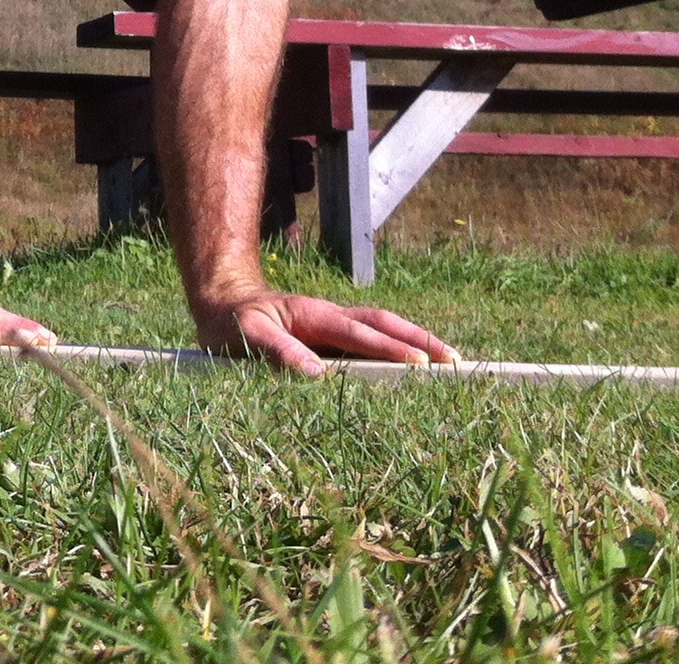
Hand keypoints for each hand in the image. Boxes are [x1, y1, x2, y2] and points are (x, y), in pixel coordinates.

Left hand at [196, 291, 458, 376]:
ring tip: (451, 362)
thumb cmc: (232, 323)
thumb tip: (317, 374)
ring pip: (383, 330)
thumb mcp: (247, 335)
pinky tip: (418, 368)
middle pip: (384, 324)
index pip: (359, 333)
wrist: (222, 304)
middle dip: (420, 341)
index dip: (389, 348)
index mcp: (314, 315)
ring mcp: (335, 327)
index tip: (420, 365)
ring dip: (416, 343)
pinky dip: (399, 349)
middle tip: (455, 361)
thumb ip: (276, 352)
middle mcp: (331, 317)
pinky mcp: (333, 338)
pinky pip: (372, 341)